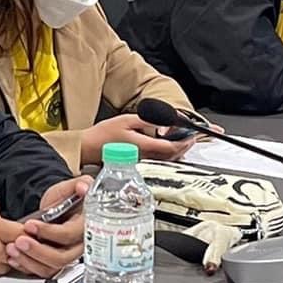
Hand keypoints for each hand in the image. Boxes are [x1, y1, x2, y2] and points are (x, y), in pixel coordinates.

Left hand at [10, 177, 89, 277]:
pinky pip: (43, 271)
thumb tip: (83, 187)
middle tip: (19, 241)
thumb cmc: (65, 198)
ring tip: (12, 249)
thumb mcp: (70, 187)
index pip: (69, 235)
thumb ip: (80, 185)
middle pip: (62, 257)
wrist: (56, 207)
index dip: (49, 232)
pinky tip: (14, 258)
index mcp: (86, 227)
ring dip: (29, 260)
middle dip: (38, 250)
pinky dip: (26, 266)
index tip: (30, 225)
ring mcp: (68, 256)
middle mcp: (79, 245)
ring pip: (51, 267)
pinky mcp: (55, 263)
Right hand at [78, 113, 195, 165]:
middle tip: (193, 137)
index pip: (171, 147)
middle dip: (185, 147)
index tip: (192, 135)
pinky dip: (169, 154)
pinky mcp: (138, 162)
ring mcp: (142, 161)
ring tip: (185, 141)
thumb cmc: (104, 134)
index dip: (184, 142)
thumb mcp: (126, 120)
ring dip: (178, 151)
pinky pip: (159, 160)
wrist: (89, 148)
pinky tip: (170, 148)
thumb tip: (164, 119)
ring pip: (166, 160)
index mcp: (143, 145)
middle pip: (172, 156)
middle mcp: (145, 156)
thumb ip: (147, 120)